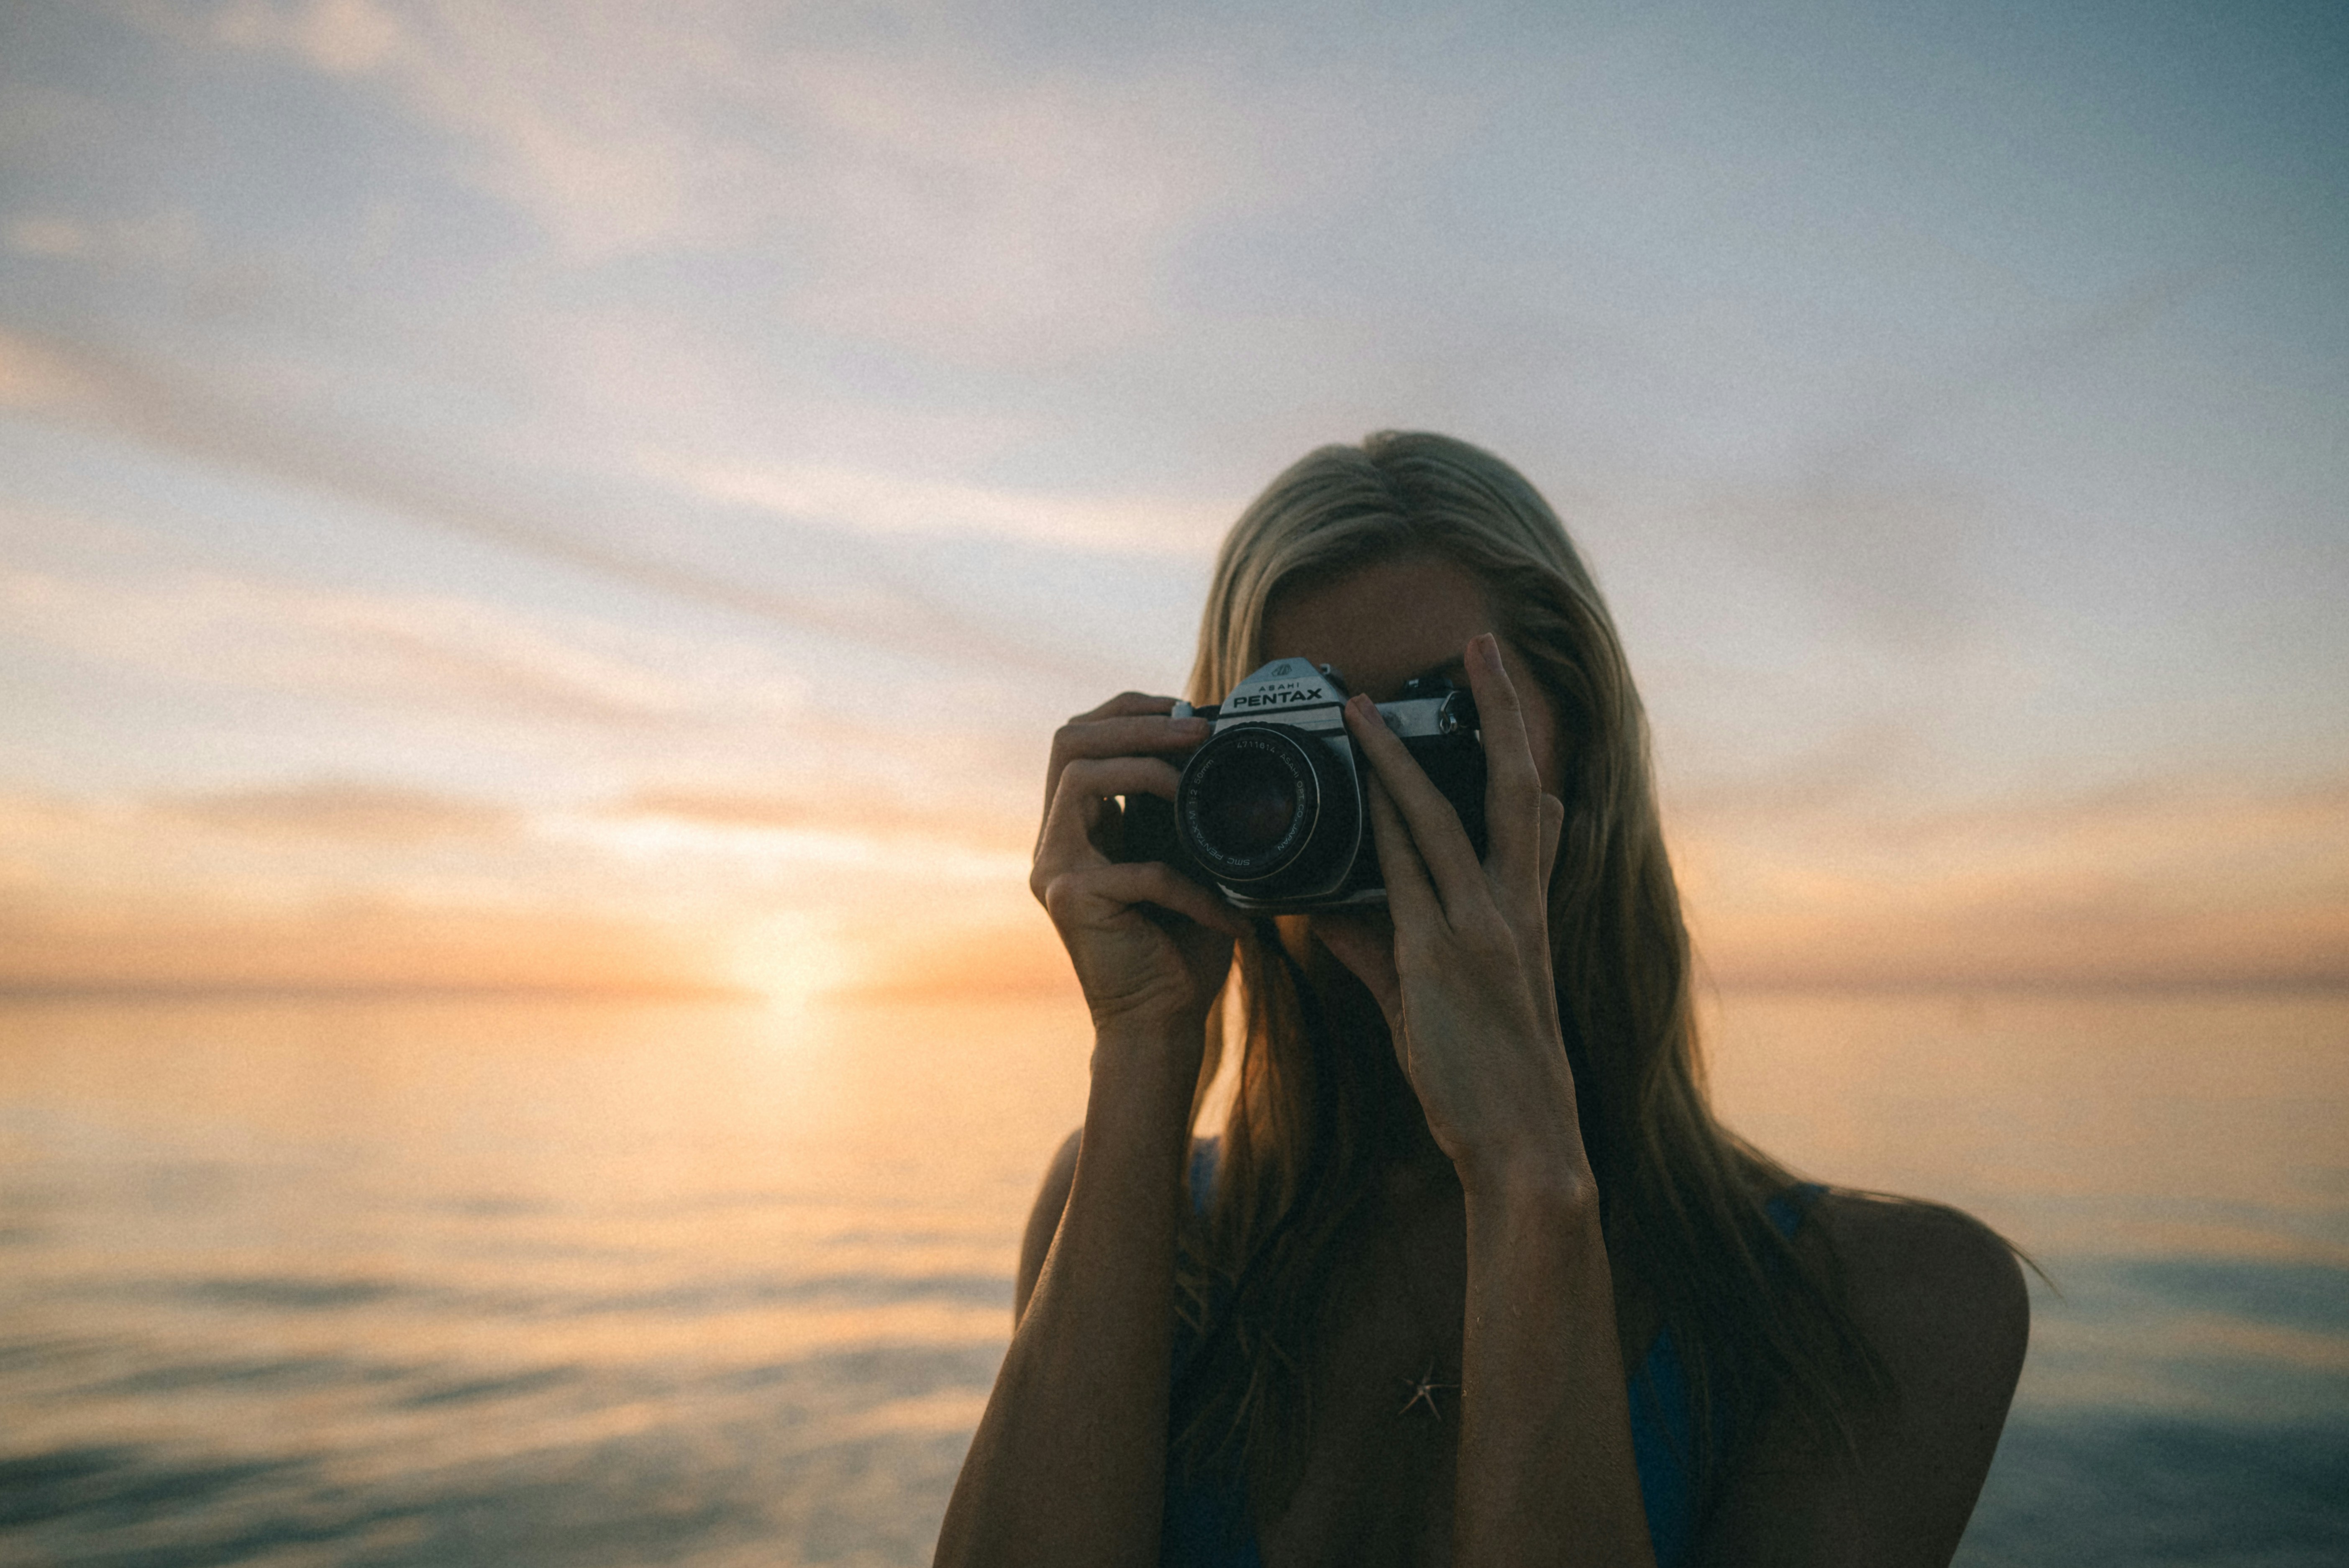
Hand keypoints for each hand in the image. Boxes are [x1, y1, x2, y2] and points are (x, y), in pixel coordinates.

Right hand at [1031, 692, 1247, 1034]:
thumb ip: (1176, 813)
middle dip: (1135, 722)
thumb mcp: (1183, 861)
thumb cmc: (1179, 946)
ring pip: (1080, 778)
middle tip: (1197, 729)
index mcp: (1077, 827)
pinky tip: (1229, 914)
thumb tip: (1208, 747)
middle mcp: (1054, 842)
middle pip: (1068, 742)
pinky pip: (1139, 868)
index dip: (1128, 710)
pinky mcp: (1072, 902)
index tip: (1186, 707)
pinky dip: (1193, 886)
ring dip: (1146, 766)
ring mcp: (1055, 870)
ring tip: (1197, 783)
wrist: (1160, 1025)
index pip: (1079, 738)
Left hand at [1318, 635, 1583, 1190]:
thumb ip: (1388, 945)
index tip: (1499, 698)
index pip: (1529, 817)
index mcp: (1526, 916)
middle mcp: (1514, 911)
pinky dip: (1378, 837)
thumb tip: (1332, 904)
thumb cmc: (1489, 1080)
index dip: (1519, 754)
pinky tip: (1351, 798)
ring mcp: (1483, 933)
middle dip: (1499, 715)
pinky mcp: (1445, 962)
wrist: (1526, 1148)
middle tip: (1480, 646)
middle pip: (1513, 790)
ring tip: (1363, 710)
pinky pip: (1405, 883)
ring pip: (1441, 823)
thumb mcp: (1440, 1000)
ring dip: (1400, 761)